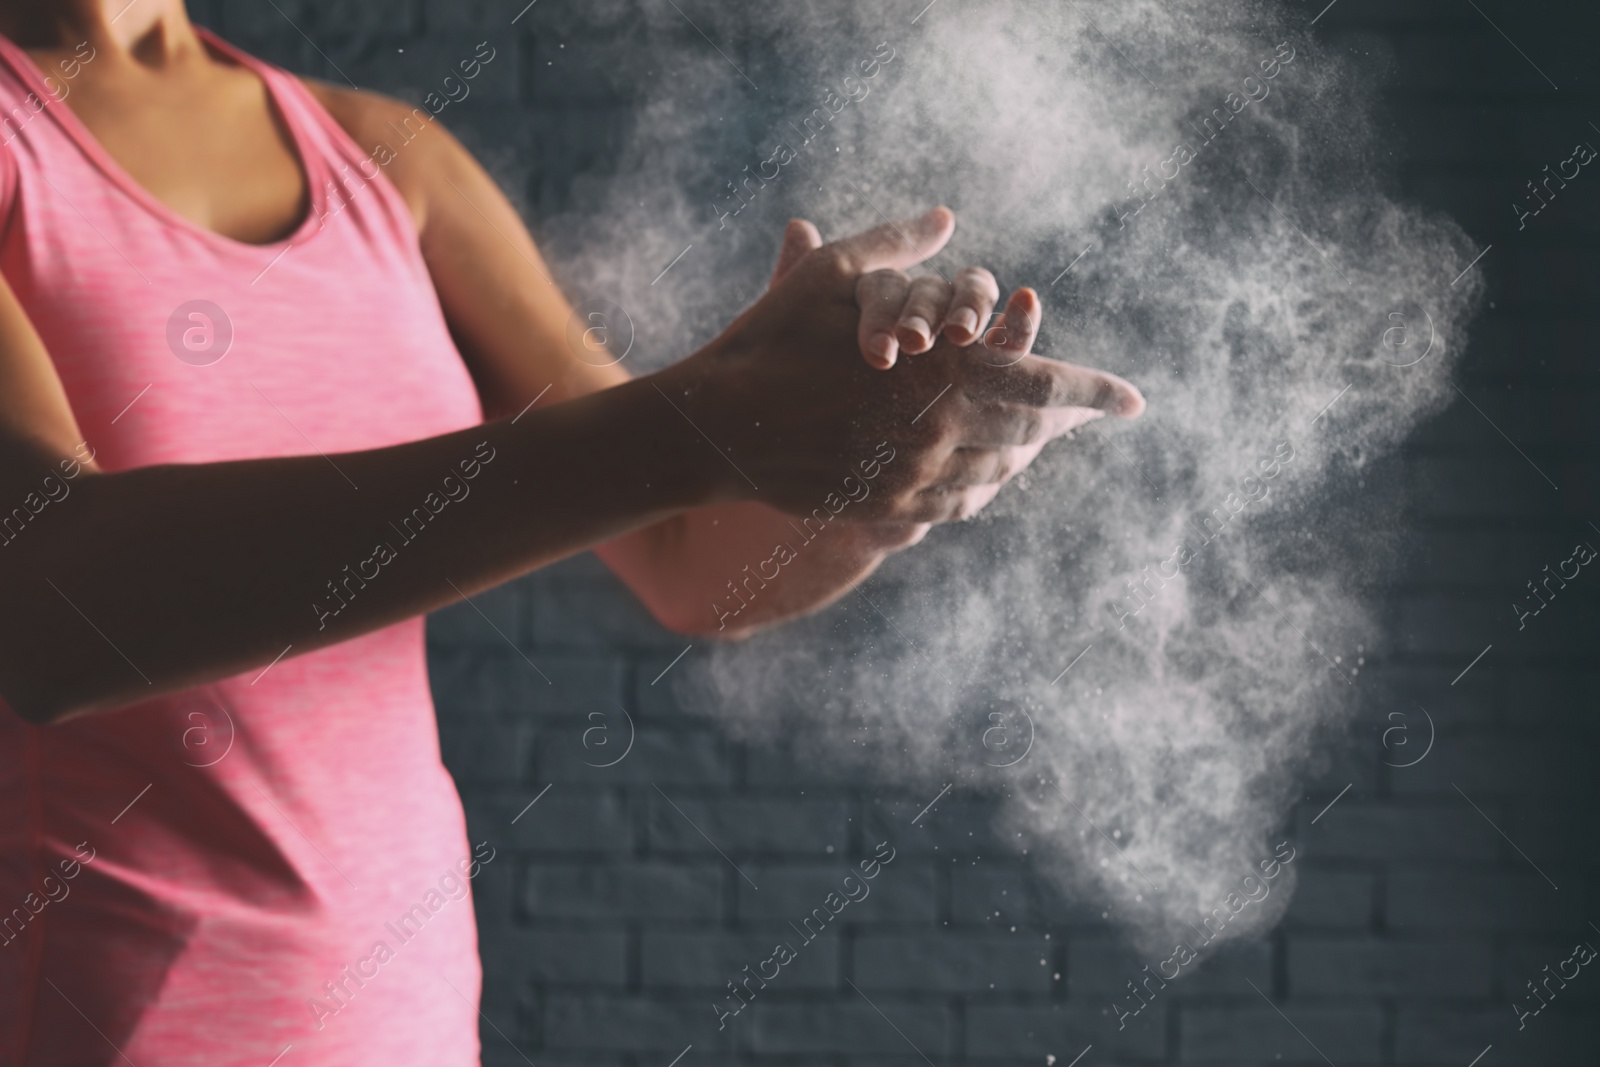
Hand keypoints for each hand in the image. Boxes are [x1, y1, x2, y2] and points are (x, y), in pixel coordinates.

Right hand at [650, 207, 1144, 525]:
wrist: (715, 426)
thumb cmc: (770, 339)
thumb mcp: (834, 278)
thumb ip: (897, 247)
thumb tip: (948, 219)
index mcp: (939, 376)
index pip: (1042, 388)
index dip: (1094, 395)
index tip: (1134, 402)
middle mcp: (937, 437)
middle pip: (1026, 438)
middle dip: (1059, 424)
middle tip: (1080, 413)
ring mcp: (910, 482)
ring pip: (993, 475)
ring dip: (1020, 455)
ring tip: (1034, 439)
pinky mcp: (883, 510)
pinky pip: (954, 507)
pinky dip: (980, 488)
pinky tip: (982, 474)